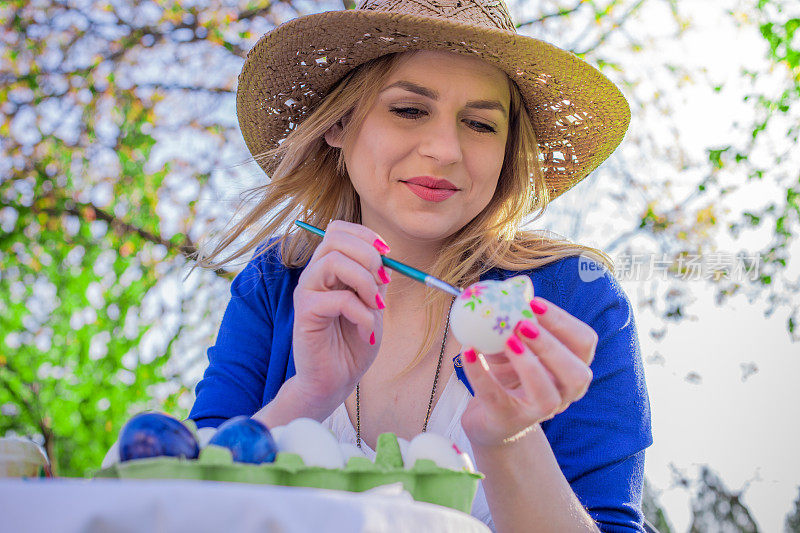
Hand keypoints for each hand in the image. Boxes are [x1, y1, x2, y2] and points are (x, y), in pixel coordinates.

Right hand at [290, 220, 390, 415]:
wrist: (335, 380)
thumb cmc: (352, 343)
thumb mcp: (371, 304)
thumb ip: (374, 279)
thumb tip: (384, 256)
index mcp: (328, 268)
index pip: (338, 230)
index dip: (366, 235)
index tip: (388, 256)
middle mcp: (313, 275)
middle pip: (335, 238)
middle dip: (368, 255)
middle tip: (384, 281)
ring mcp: (306, 292)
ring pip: (334, 262)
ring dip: (365, 281)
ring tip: (375, 306)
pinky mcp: (304, 313)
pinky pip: (339, 299)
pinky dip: (361, 313)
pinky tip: (365, 331)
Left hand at [459, 297, 596, 447]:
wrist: (489, 417)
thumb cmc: (507, 373)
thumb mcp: (515, 342)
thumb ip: (518, 316)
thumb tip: (518, 284)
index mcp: (569, 367)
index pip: (584, 343)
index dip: (564, 323)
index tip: (534, 303)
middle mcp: (563, 393)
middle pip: (577, 373)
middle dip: (551, 346)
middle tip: (522, 323)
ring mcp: (538, 413)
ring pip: (547, 395)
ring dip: (528, 365)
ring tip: (506, 341)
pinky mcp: (509, 422)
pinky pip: (497, 398)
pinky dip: (480, 374)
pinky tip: (467, 351)